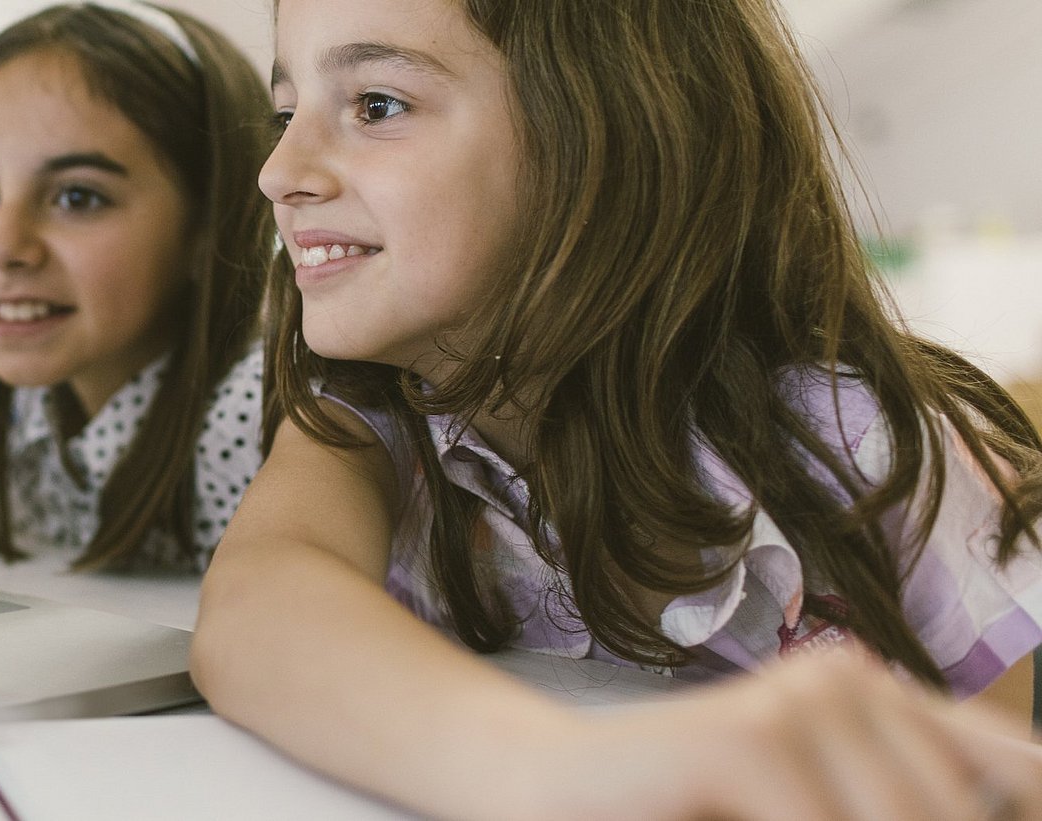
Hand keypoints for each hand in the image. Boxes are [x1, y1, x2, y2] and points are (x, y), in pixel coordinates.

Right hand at [552, 647, 1041, 820]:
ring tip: (749, 820)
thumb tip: (996, 810)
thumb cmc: (681, 810)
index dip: (1021, 812)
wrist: (546, 787)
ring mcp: (801, 702)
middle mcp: (851, 679)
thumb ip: (893, 804)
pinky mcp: (751, 739)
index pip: (1019, 769)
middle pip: (951, 812)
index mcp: (876, 694)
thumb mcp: (813, 813)